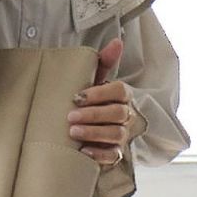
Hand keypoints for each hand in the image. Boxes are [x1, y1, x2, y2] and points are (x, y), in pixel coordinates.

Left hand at [68, 38, 135, 167]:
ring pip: (115, 134)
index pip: (119, 91)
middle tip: (70, 116)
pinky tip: (84, 151)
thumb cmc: (91, 101)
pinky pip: (112, 156)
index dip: (99, 94)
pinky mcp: (114, 153)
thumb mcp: (94, 80)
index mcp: (121, 96)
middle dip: (93, 115)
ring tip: (73, 132)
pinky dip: (99, 154)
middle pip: (117, 114)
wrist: (88, 127)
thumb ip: (103, 62)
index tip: (77, 96)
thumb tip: (117, 41)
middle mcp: (125, 115)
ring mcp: (121, 135)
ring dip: (94, 133)